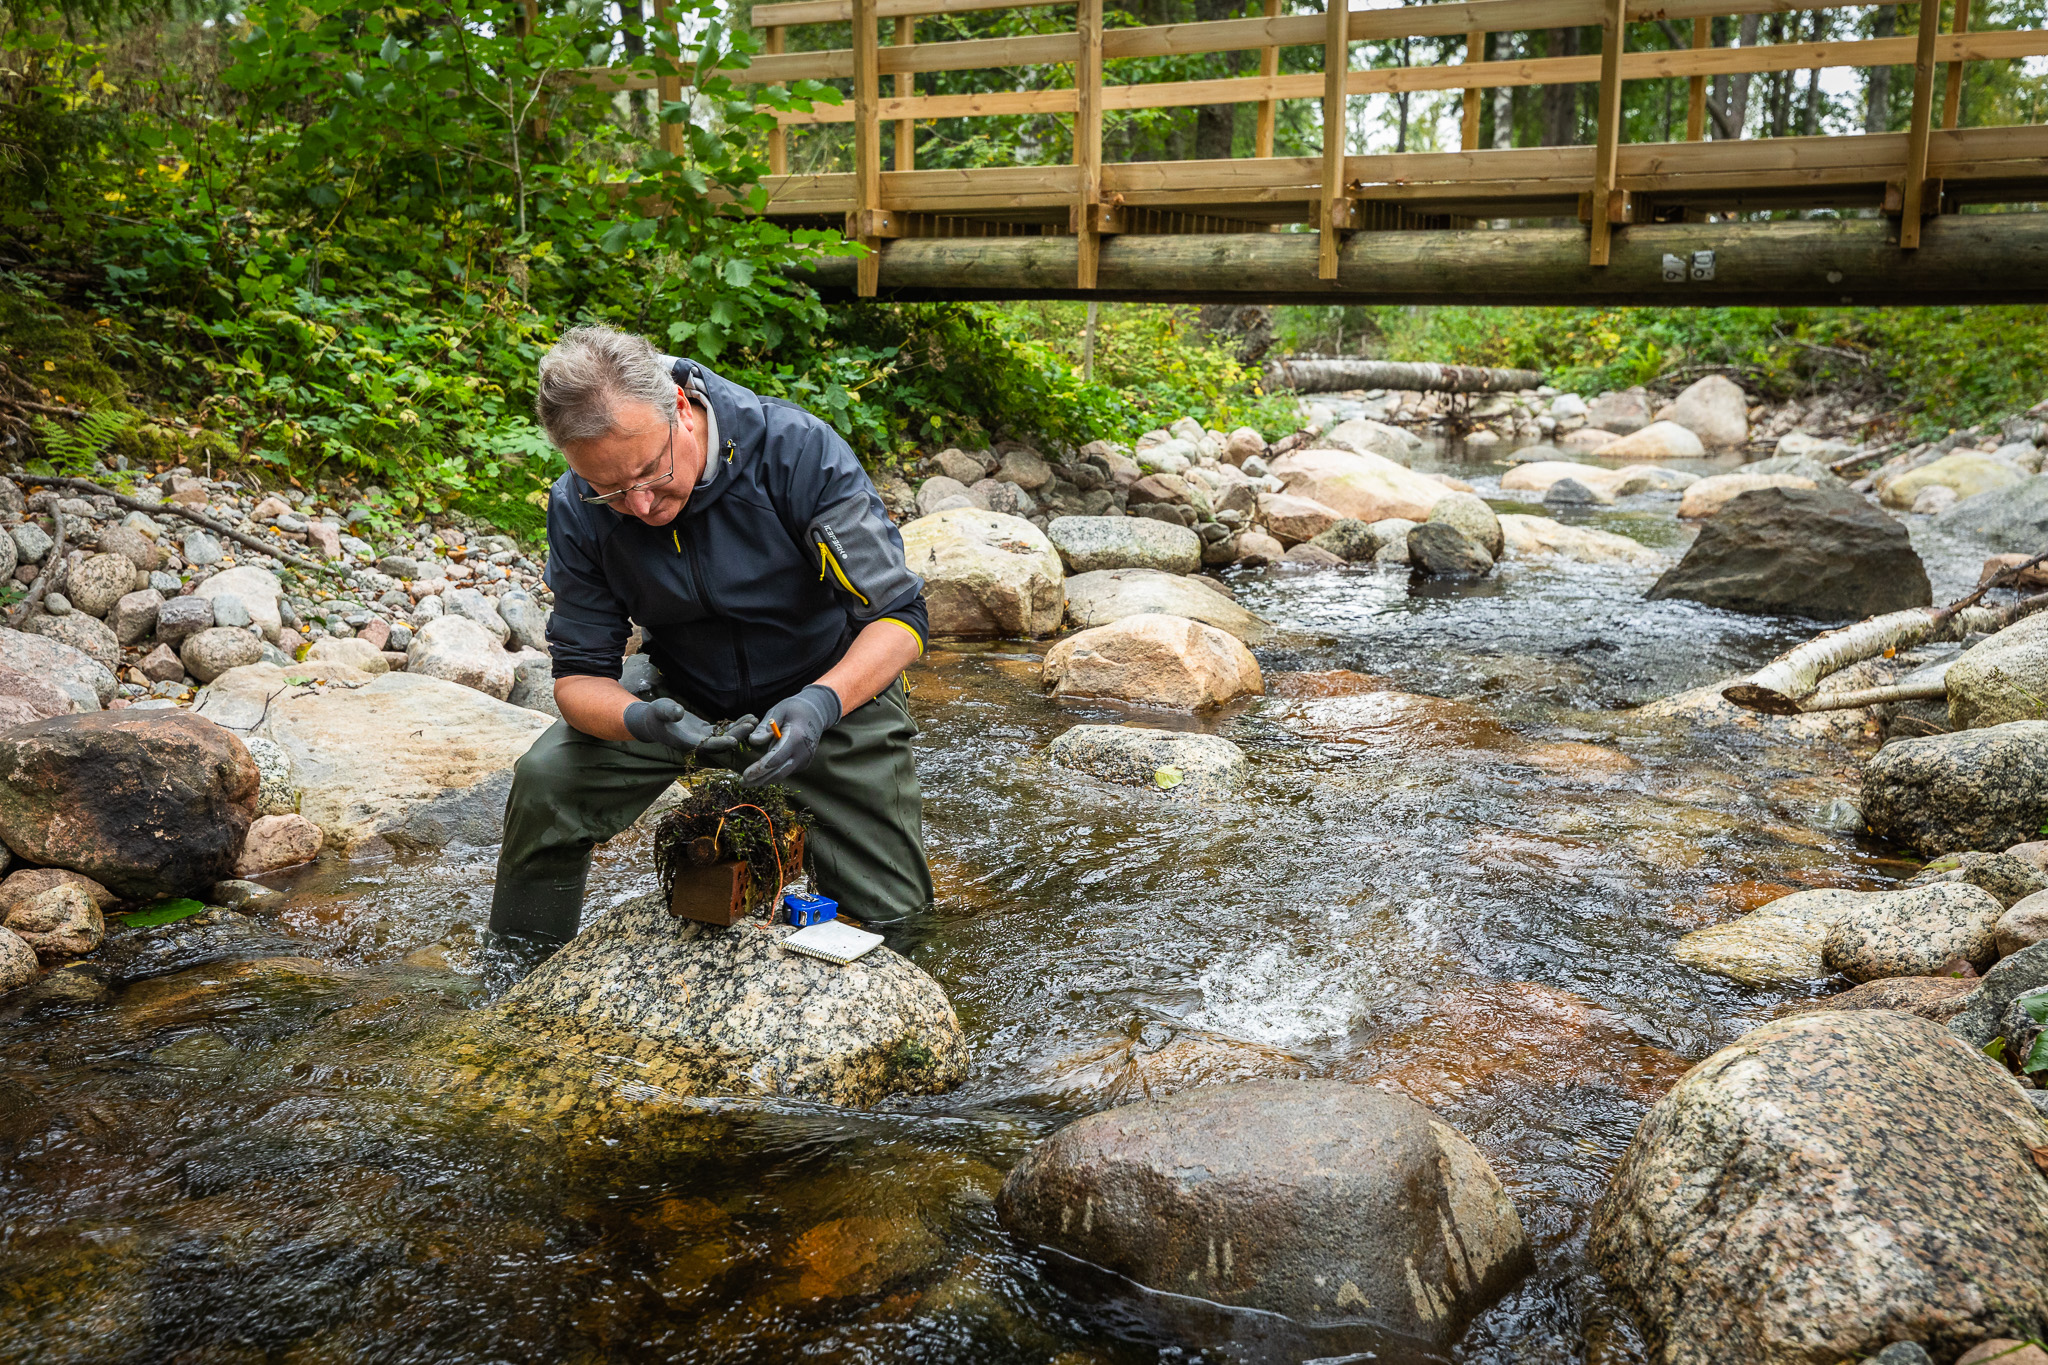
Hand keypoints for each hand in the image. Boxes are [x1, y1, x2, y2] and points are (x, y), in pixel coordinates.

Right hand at [624, 699, 753, 756]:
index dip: (720, 744)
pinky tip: (749, 718)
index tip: (733, 741)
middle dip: (736, 735)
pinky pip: (724, 730)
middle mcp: (698, 744)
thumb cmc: (655, 715)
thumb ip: (668, 712)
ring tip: (755, 719)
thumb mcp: (659, 710)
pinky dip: (736, 725)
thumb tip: (679, 712)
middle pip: (721, 742)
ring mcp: (703, 738)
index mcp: (686, 743)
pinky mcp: (706, 732)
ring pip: (725, 736)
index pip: (706, 746)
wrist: (653, 721)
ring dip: (740, 730)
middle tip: (752, 725)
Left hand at [741, 684, 841, 786]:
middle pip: (779, 772)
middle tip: (742, 783)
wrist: (816, 713)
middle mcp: (803, 752)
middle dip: (760, 779)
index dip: (761, 768)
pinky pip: (786, 770)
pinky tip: (760, 775)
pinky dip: (773, 773)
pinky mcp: (803, 763)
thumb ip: (765, 726)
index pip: (777, 758)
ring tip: (747, 782)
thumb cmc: (795, 709)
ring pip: (783, 774)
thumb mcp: (778, 710)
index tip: (746, 775)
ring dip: (765, 779)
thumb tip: (753, 741)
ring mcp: (805, 759)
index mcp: (796, 737)